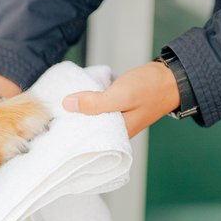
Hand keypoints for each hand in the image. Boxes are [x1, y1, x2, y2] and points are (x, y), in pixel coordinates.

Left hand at [62, 61, 179, 136]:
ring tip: (57, 108)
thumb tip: (68, 105)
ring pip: (91, 120)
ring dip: (77, 113)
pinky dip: (87, 104)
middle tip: (49, 116)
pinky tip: (75, 99)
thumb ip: (96, 102)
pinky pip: (96, 110)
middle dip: (70, 124)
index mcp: (117, 136)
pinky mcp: (116, 109)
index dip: (69, 136)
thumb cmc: (150, 87)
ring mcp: (116, 120)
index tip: (51, 127)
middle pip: (86, 131)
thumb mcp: (122, 94)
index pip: (87, 142)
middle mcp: (115, 132)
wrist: (172, 77)